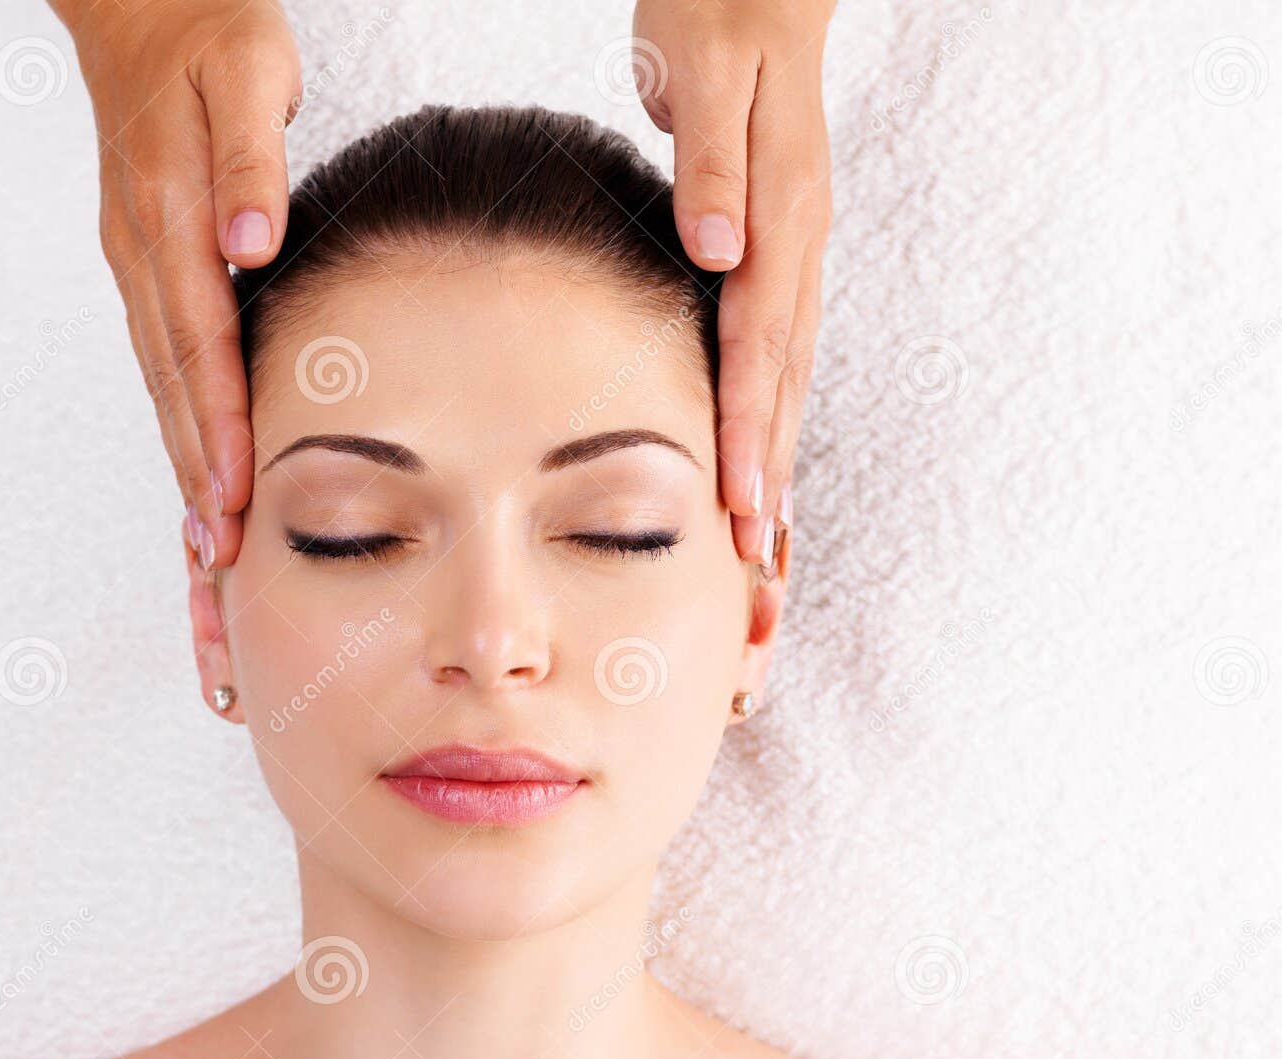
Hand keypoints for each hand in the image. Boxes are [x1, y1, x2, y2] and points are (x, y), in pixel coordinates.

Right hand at [51, 0, 301, 564]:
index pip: (199, 339)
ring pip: (159, 379)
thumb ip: (248, 156)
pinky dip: (175, 420)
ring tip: (204, 536)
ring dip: (182, 458)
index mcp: (171, 212)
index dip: (218, 421)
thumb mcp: (247, 69)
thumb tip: (247, 241)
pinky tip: (193, 466)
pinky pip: (157, 358)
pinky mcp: (140, 264)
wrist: (138, 2)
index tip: (234, 491)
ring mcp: (135, 261)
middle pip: (172, 380)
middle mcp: (143, 250)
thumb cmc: (209, 30)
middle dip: (196, 469)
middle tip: (217, 553)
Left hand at [633, 0, 834, 576]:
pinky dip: (773, 415)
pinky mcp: (783, 254)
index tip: (737, 504)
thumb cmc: (720, 11)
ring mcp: (797, 252)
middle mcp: (797, 245)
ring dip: (776, 457)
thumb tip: (718, 247)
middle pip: (782, 381)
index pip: (759, 344)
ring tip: (767, 539)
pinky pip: (782, 353)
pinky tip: (763, 459)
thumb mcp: (705, 68)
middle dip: (768, 473)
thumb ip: (714, 163)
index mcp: (779, 214)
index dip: (746, 429)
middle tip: (756, 560)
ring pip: (789, 376)